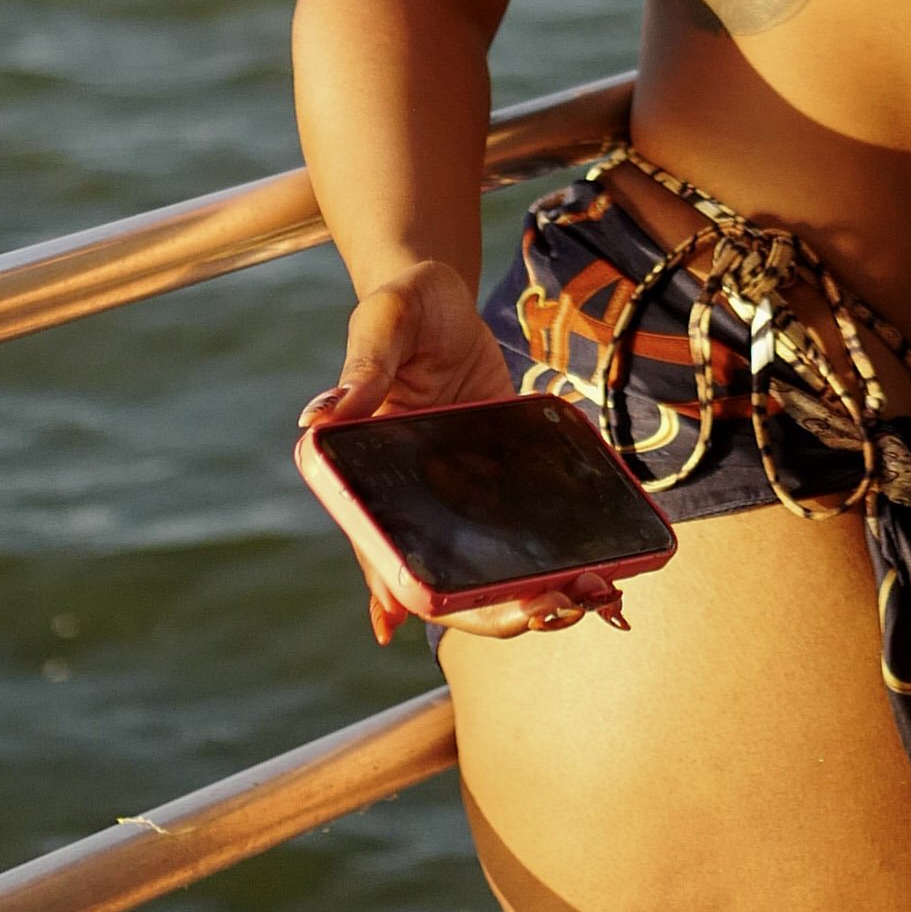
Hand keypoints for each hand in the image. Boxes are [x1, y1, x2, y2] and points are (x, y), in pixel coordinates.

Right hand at [299, 263, 621, 645]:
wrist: (446, 294)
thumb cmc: (403, 306)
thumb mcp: (384, 322)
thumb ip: (363, 366)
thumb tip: (318, 420)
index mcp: (369, 476)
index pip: (381, 551)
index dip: (404, 593)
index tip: (438, 617)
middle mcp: (414, 497)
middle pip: (444, 576)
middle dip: (491, 605)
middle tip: (549, 607)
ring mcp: (459, 491)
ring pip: (486, 564)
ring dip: (529, 592)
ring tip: (585, 597)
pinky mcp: (499, 474)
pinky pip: (520, 525)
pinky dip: (551, 555)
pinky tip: (592, 574)